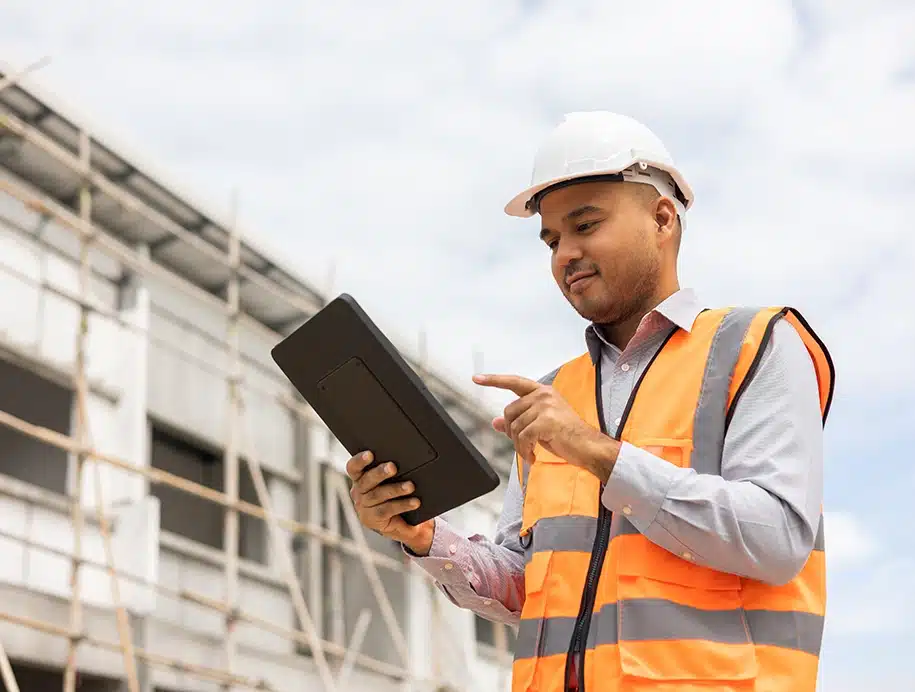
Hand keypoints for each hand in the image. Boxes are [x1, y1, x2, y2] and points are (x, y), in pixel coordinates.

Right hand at [345, 451, 434, 554]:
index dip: (360, 460)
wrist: (399, 522)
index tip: (370, 454)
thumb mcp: (391, 480)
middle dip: (380, 473)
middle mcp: (358, 492)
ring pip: (378, 495)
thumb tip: (406, 456)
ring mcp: (364, 507)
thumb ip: (391, 470)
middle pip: (367, 480)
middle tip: (392, 467)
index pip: (354, 467)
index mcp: (359, 478)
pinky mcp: (373, 519)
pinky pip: (387, 510)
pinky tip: (414, 502)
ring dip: (395, 489)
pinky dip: (402, 505)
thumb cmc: (394, 494)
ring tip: (410, 486)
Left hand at [473, 373, 619, 482]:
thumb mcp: (538, 427)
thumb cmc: (567, 436)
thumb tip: (496, 422)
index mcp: (543, 392)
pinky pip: (523, 436)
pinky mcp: (546, 420)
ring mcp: (545, 406)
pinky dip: (524, 450)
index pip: (514, 382)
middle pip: (509, 411)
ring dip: (519, 445)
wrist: (588, 447)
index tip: (477, 378)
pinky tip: (532, 456)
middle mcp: (543, 395)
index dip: (494, 380)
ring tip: (530, 452)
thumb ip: (518, 421)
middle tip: (522, 444)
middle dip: (511, 431)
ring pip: (515, 427)